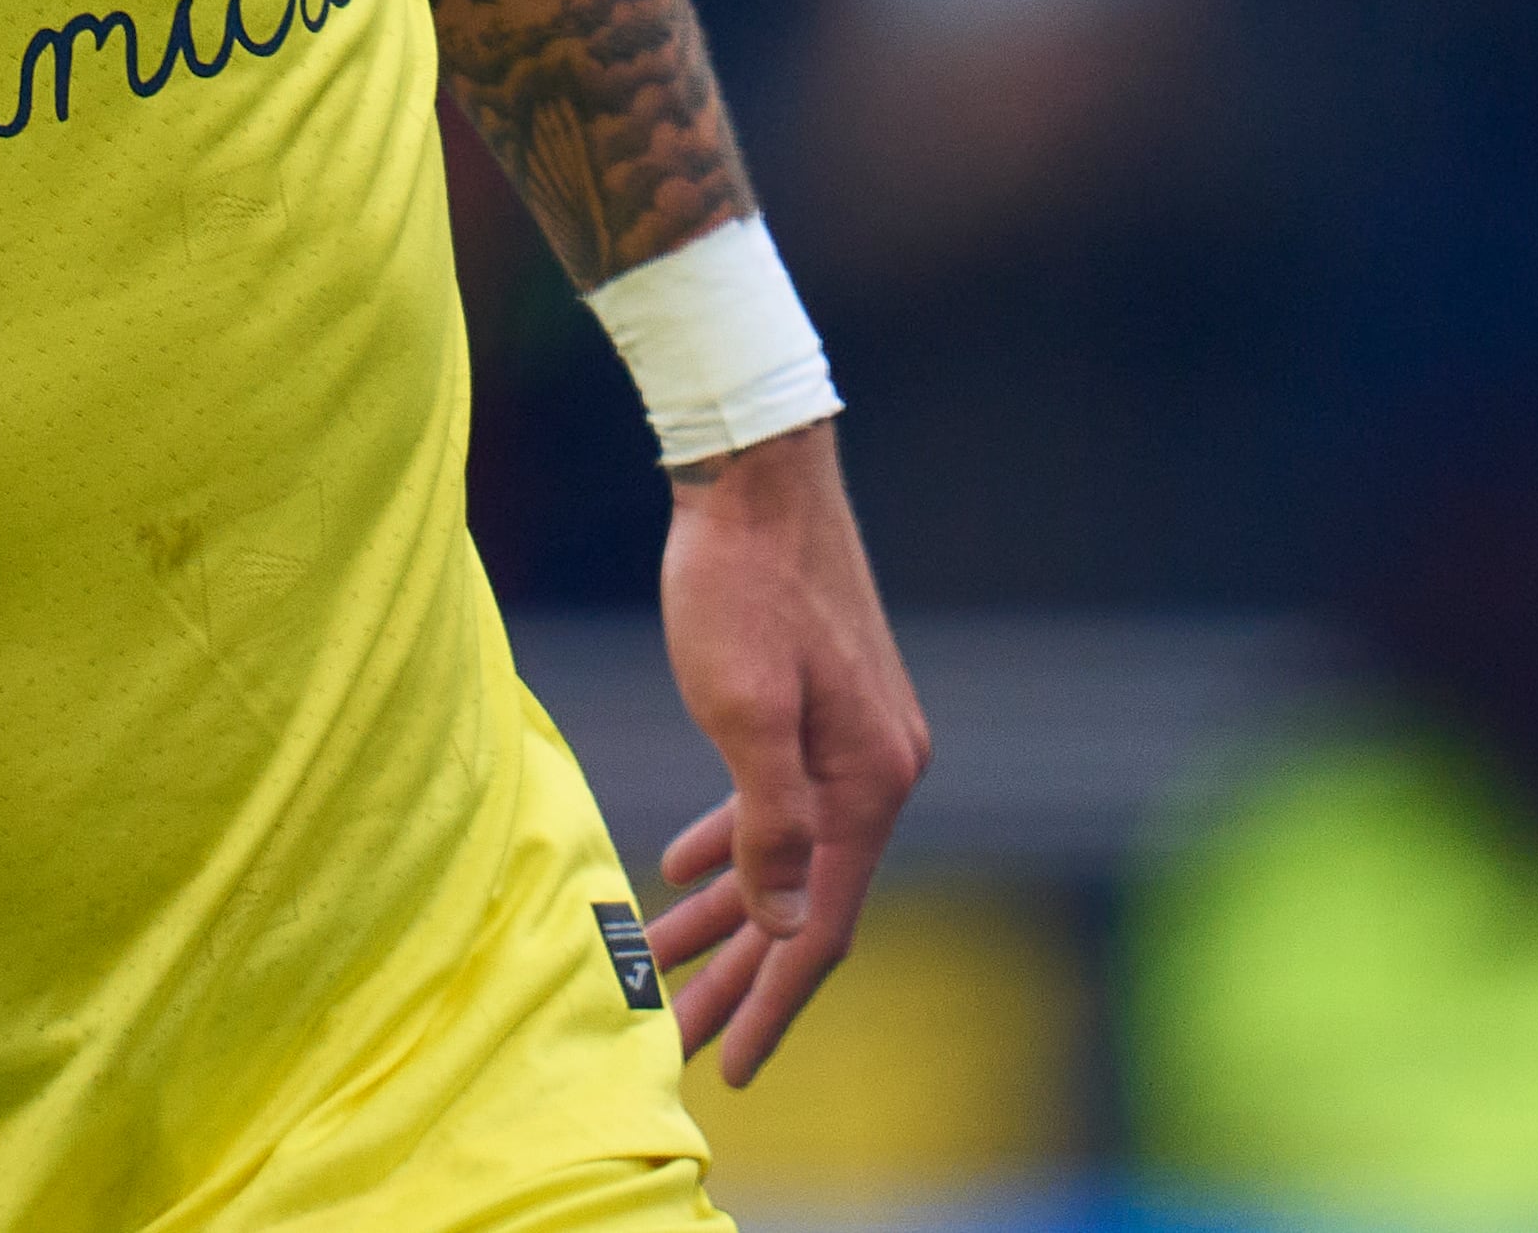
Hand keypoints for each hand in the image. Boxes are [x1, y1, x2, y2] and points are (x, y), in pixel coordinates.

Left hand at [642, 418, 928, 1085]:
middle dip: (738, 975)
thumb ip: (769, 825)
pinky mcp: (822, 706)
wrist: (756, 472)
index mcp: (868, 782)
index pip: (823, 925)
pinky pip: (777, 805)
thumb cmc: (738, 584)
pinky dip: (732, 845)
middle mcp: (878, 769)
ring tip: (659, 966)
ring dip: (725, 914)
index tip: (724, 1066)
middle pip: (806, 903)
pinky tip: (680, 866)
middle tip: (674, 1039)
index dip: (772, 999)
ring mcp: (853, 737)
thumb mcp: (741, 710)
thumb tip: (787, 924)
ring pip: (786, 856)